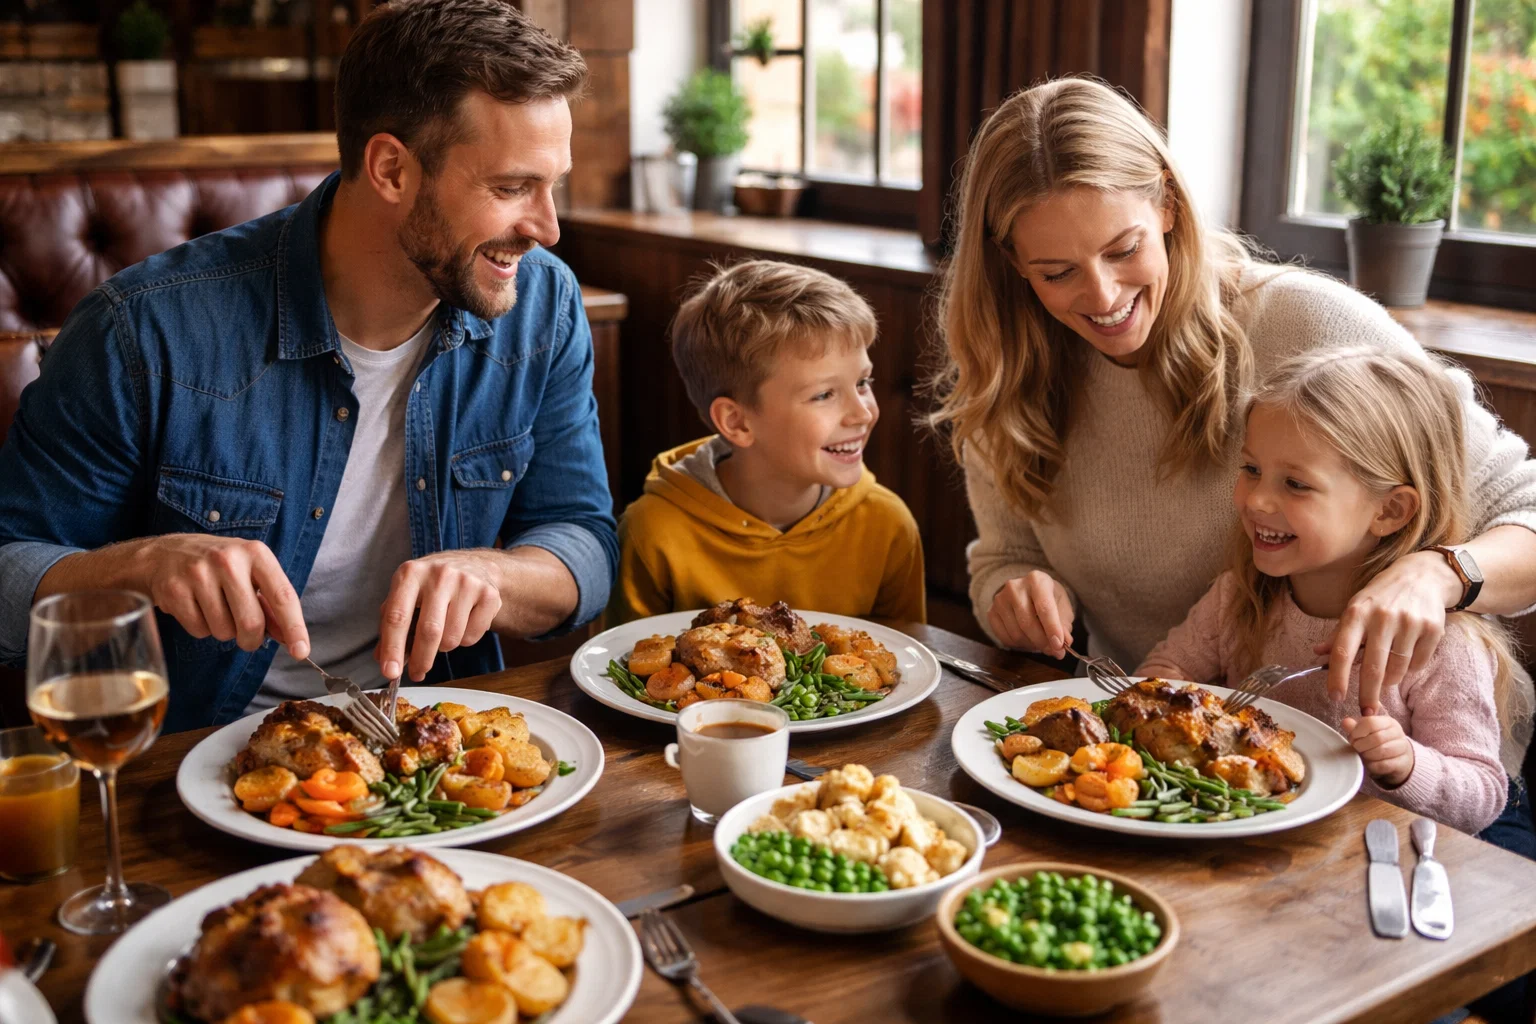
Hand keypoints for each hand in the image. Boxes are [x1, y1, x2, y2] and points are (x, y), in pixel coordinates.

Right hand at [143, 534, 308, 657]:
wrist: (166, 553)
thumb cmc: (219, 566)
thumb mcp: (251, 572)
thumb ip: (271, 603)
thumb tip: (291, 638)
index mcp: (255, 553)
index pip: (282, 596)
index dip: (294, 627)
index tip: (301, 651)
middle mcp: (228, 560)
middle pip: (251, 622)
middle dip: (252, 639)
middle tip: (248, 637)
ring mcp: (198, 574)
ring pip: (224, 631)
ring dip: (225, 632)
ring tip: (216, 610)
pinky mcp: (174, 590)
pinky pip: (199, 630)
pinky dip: (202, 629)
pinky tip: (197, 608)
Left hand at [377, 550, 502, 681]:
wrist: (474, 566)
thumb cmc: (433, 585)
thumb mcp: (407, 595)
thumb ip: (392, 624)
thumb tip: (383, 658)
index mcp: (411, 573)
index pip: (397, 616)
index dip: (392, 648)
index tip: (390, 672)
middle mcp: (439, 574)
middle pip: (429, 631)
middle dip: (421, 659)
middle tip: (417, 673)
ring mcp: (466, 583)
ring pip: (452, 638)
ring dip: (445, 647)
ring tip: (444, 632)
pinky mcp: (488, 595)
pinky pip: (472, 637)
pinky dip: (465, 640)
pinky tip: (464, 623)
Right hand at [987, 571, 1073, 657]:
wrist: (1028, 592)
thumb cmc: (1048, 599)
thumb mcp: (1062, 607)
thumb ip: (1064, 625)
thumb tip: (1064, 641)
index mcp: (1036, 580)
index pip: (1044, 607)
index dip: (1052, 629)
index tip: (1059, 646)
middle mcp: (1015, 587)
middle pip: (1028, 622)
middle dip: (1043, 642)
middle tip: (1054, 652)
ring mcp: (1000, 599)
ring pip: (1016, 633)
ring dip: (1032, 645)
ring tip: (1041, 643)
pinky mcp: (991, 612)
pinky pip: (1005, 638)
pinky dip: (1019, 645)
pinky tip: (1027, 640)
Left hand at [1316, 550, 1456, 713]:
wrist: (1422, 576)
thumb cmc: (1381, 596)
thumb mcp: (1355, 608)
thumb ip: (1338, 633)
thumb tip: (1318, 653)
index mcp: (1357, 613)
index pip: (1342, 651)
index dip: (1337, 678)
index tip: (1335, 697)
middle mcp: (1382, 617)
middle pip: (1372, 668)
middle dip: (1367, 694)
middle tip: (1366, 711)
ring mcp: (1409, 623)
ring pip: (1397, 669)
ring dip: (1390, 681)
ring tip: (1386, 679)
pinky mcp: (1432, 629)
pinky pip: (1418, 664)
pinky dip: (1409, 669)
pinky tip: (1406, 659)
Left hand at [1341, 713, 1414, 787]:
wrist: (1398, 758)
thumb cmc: (1377, 742)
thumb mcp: (1366, 732)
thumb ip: (1355, 727)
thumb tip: (1345, 722)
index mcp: (1388, 722)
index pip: (1371, 722)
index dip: (1357, 732)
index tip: (1352, 738)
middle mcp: (1397, 733)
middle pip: (1377, 738)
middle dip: (1361, 745)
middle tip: (1356, 748)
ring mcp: (1403, 748)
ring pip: (1382, 751)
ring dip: (1367, 755)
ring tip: (1363, 755)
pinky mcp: (1403, 762)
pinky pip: (1384, 764)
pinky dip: (1372, 765)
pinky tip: (1369, 763)